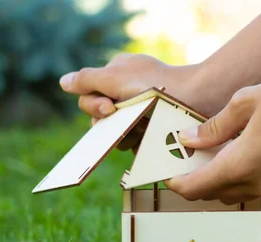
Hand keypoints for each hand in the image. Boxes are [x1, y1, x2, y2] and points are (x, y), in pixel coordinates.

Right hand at [58, 54, 219, 149]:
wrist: (198, 99)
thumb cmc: (157, 86)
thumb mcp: (116, 77)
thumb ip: (87, 80)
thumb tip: (63, 82)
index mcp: (117, 76)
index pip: (88, 96)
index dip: (93, 106)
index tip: (109, 109)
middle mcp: (128, 94)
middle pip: (102, 118)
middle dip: (110, 124)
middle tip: (127, 125)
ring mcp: (142, 112)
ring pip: (118, 134)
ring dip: (125, 136)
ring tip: (140, 134)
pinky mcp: (155, 129)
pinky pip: (137, 144)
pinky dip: (139, 144)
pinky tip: (148, 143)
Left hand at [165, 68, 260, 203]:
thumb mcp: (246, 102)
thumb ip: (214, 127)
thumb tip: (189, 140)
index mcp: (240, 166)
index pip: (195, 188)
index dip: (175, 182)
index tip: (164, 170)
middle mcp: (255, 183)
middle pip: (210, 194)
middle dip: (192, 180)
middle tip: (182, 156)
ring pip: (230, 192)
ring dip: (213, 179)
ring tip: (206, 151)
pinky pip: (248, 186)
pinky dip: (233, 175)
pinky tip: (232, 151)